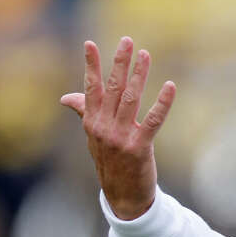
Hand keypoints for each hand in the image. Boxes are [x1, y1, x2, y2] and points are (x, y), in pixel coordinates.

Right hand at [59, 37, 176, 219]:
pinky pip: (153, 121)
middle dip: (119, 63)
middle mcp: (103, 127)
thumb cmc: (110, 162)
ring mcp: (120, 137)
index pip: (91, 88)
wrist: (122, 195)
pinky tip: (170, 86)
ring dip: (139, 75)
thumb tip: (66, 97)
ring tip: (146, 55)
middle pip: (111, 88)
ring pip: (131, 99)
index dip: (91, 66)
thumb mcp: (94, 137)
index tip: (90, 43)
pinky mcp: (139, 147)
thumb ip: (84, 113)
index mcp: (92, 122)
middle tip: (127, 40)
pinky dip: (162, 103)